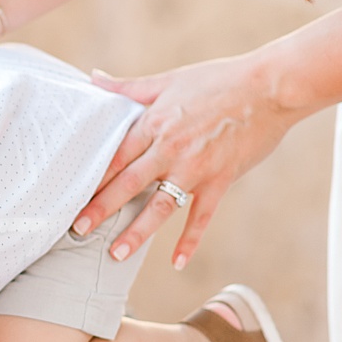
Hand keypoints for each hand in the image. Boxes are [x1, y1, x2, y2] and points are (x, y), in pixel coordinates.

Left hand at [73, 52, 298, 269]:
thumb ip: (128, 88)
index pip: (114, 157)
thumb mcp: (167, 80)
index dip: (91, 178)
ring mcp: (196, 168)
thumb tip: (93, 78)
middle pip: (127, 184)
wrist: (271, 86)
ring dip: (136, 232)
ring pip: (159, 206)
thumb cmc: (218, 79)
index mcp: (154, 124)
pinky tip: (176, 262)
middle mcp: (170, 149)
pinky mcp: (221, 180)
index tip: (70, 195)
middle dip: (100, 209)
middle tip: (76, 229)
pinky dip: (190, 241)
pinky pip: (201, 216)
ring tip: (115, 253)